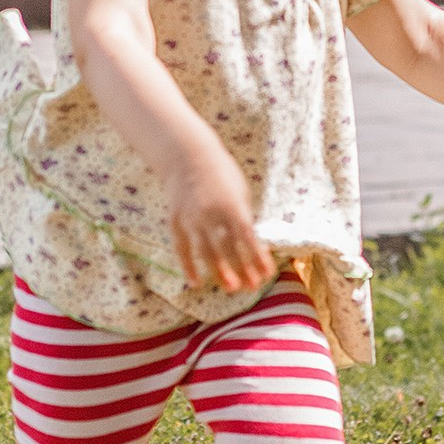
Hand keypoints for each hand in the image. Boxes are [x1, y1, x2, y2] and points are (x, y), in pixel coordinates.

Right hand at [164, 145, 275, 292]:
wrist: (186, 155)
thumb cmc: (221, 172)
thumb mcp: (239, 191)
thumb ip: (243, 217)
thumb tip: (252, 245)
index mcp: (231, 205)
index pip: (248, 238)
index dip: (258, 258)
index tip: (268, 273)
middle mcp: (211, 214)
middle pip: (228, 249)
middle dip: (242, 269)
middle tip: (252, 287)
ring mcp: (191, 219)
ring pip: (205, 252)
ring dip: (219, 272)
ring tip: (231, 288)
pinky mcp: (175, 221)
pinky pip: (182, 248)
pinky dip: (188, 266)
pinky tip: (196, 282)